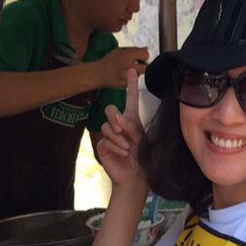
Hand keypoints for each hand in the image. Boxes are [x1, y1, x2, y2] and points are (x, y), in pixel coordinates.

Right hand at [96, 46, 149, 88]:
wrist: (98, 74)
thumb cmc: (108, 61)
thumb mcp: (119, 51)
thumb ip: (134, 49)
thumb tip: (146, 48)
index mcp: (127, 56)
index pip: (145, 55)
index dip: (143, 55)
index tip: (139, 57)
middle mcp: (128, 68)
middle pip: (145, 67)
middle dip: (142, 65)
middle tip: (135, 64)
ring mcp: (127, 78)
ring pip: (139, 74)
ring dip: (135, 72)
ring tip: (125, 69)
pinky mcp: (126, 85)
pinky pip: (133, 81)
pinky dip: (130, 78)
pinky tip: (122, 75)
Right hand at [96, 69, 145, 189]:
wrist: (136, 176)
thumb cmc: (143, 157)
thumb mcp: (142, 139)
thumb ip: (132, 127)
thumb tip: (117, 119)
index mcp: (131, 120)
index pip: (130, 98)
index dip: (130, 84)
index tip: (131, 69)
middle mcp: (118, 125)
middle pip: (109, 109)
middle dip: (115, 117)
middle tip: (122, 130)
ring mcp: (109, 135)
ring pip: (107, 126)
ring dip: (118, 137)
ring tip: (127, 147)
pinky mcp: (102, 146)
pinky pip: (104, 140)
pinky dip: (115, 146)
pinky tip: (122, 152)